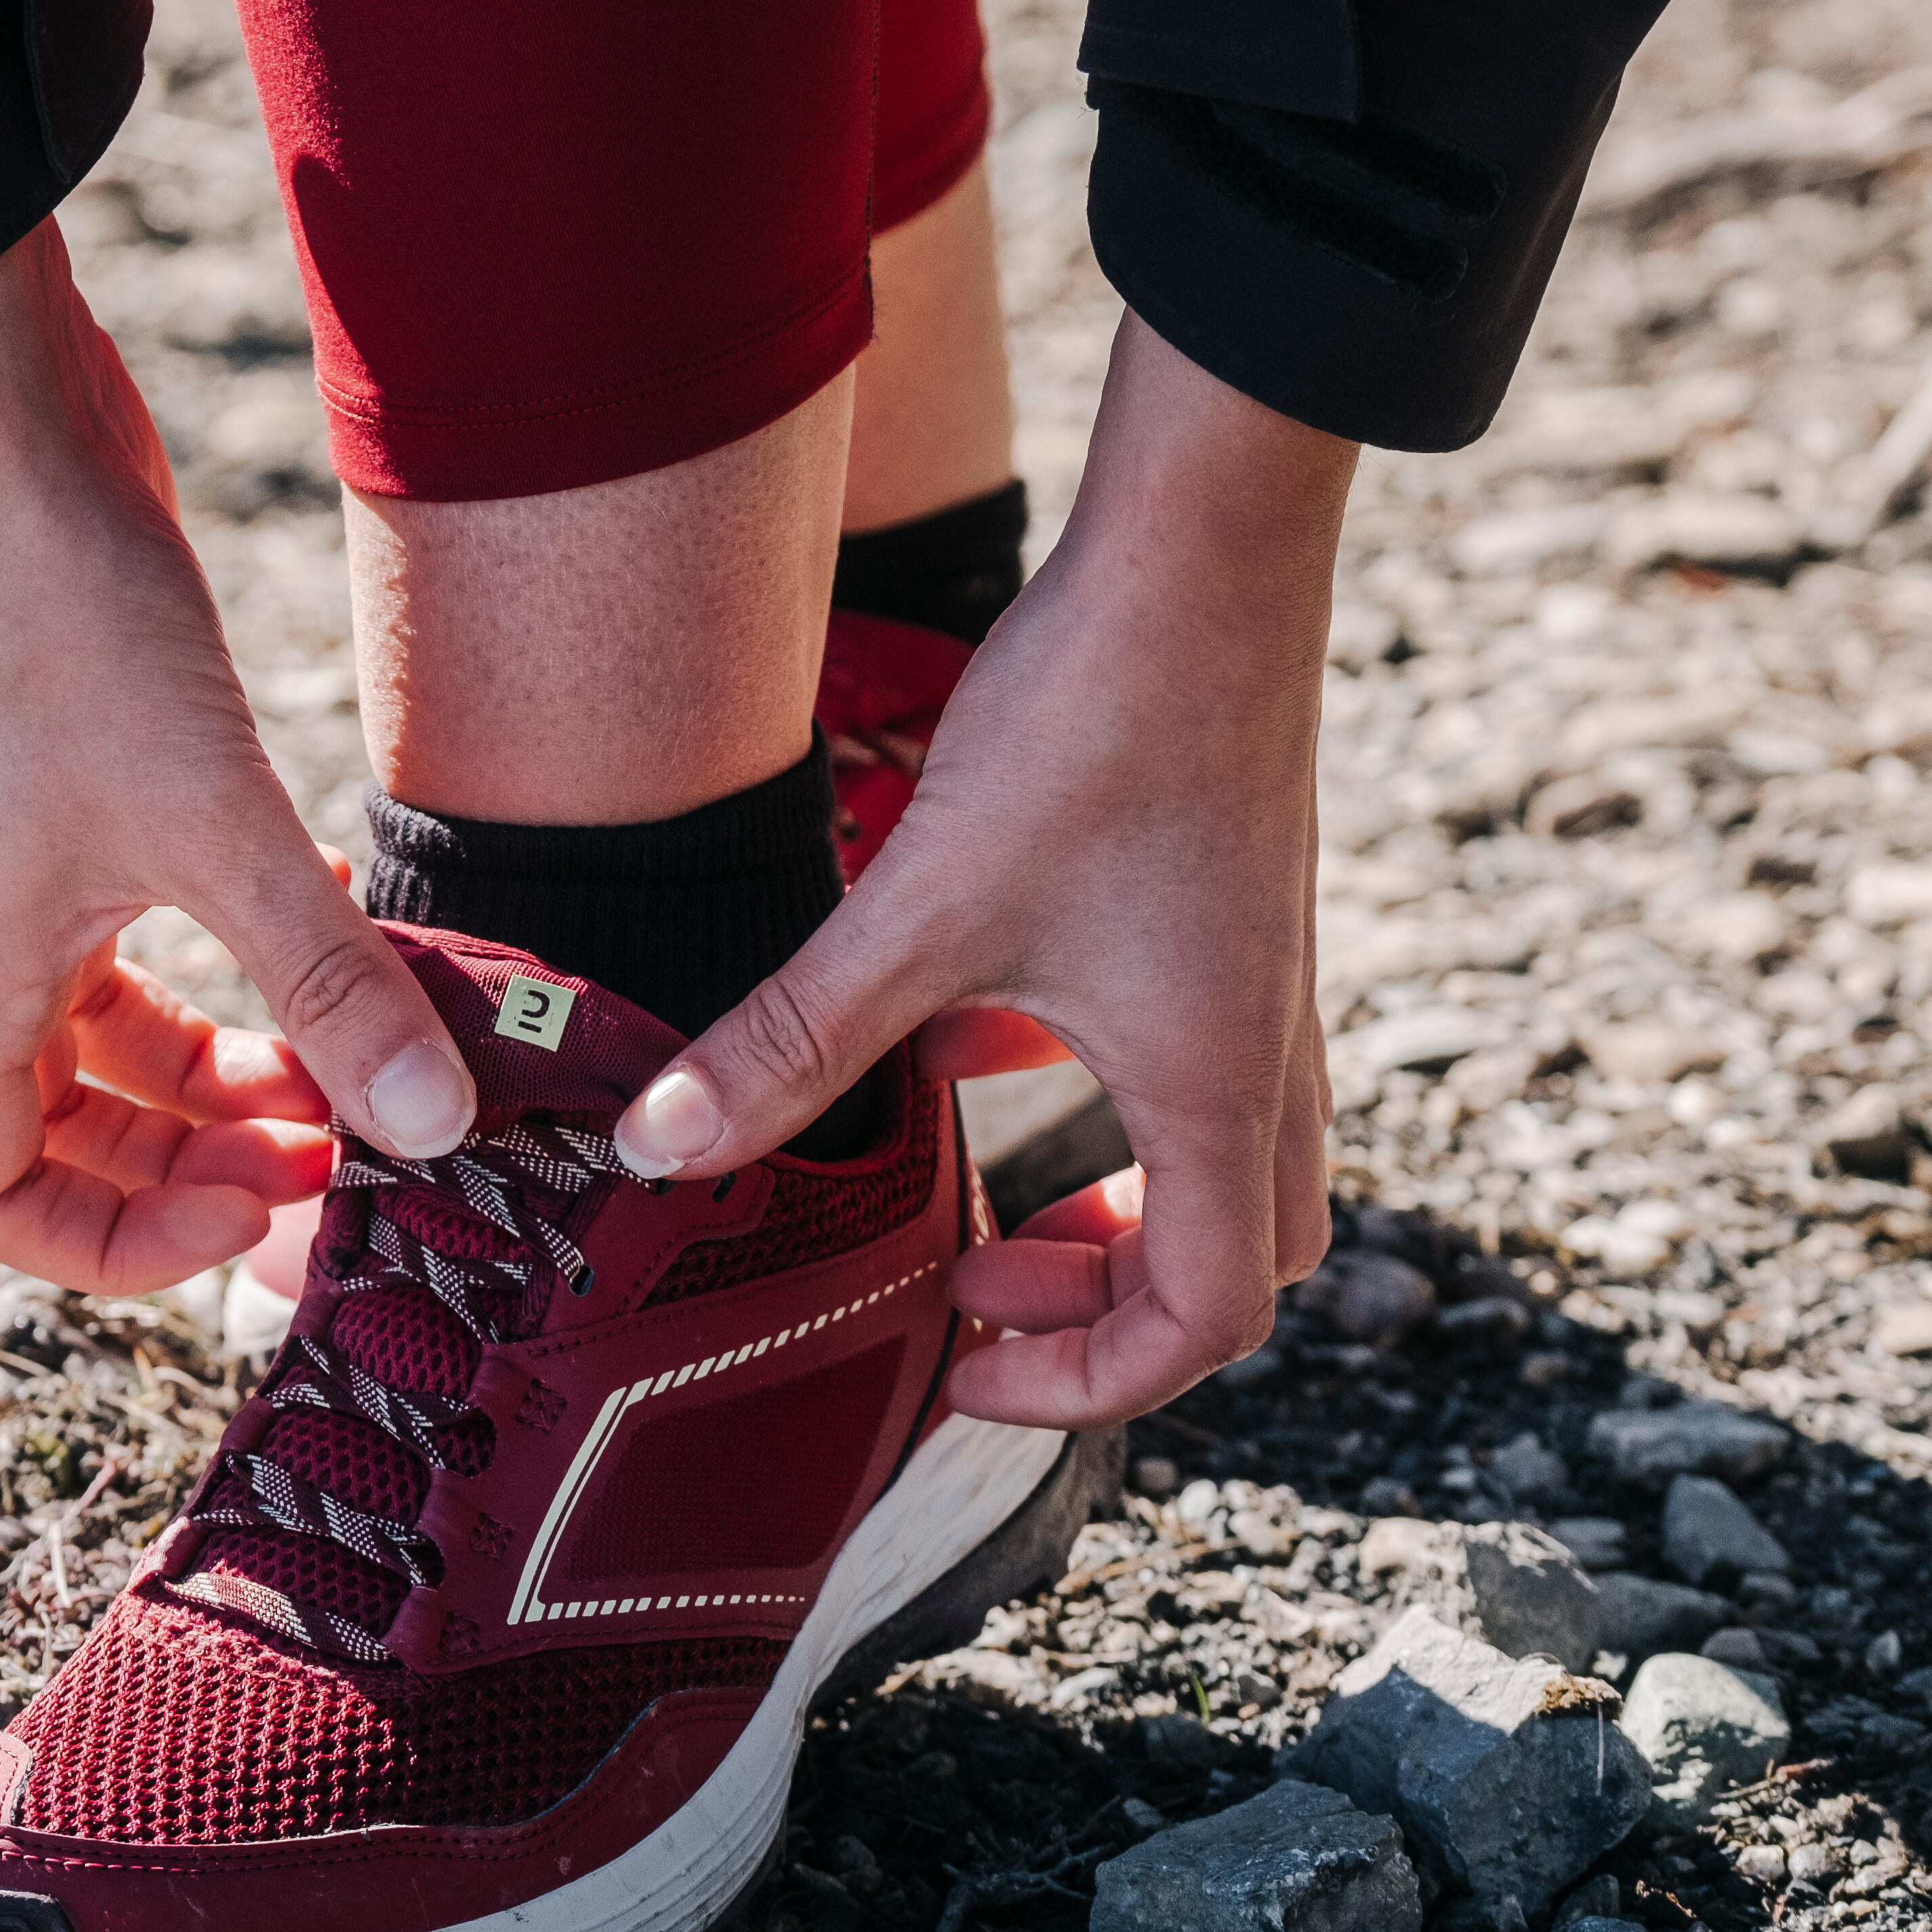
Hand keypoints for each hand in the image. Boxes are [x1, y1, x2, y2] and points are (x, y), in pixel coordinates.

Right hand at [0, 225, 478, 1292]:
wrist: (7, 439)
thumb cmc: (66, 622)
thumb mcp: (217, 820)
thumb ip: (324, 980)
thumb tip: (431, 1128)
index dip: (107, 1247)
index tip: (248, 1202)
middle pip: (65, 1137)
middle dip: (197, 1168)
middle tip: (341, 1156)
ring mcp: (26, 882)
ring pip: (117, 1046)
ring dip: (229, 1076)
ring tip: (354, 1067)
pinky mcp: (79, 811)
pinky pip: (147, 950)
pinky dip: (236, 973)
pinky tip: (337, 935)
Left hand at [610, 314, 1351, 1422]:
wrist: (1205, 551)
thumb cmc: (1099, 724)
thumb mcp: (920, 909)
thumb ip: (794, 1038)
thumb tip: (663, 1148)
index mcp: (1217, 1088)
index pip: (1207, 1318)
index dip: (1088, 1380)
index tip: (963, 1356)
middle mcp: (1268, 1053)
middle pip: (1243, 1258)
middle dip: (1114, 1309)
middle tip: (982, 1284)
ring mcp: (1264, 982)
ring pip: (1230, 1161)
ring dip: (1114, 1206)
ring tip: (978, 1195)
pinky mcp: (1235, 912)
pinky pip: (1194, 1059)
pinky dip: (1100, 1091)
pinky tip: (977, 1038)